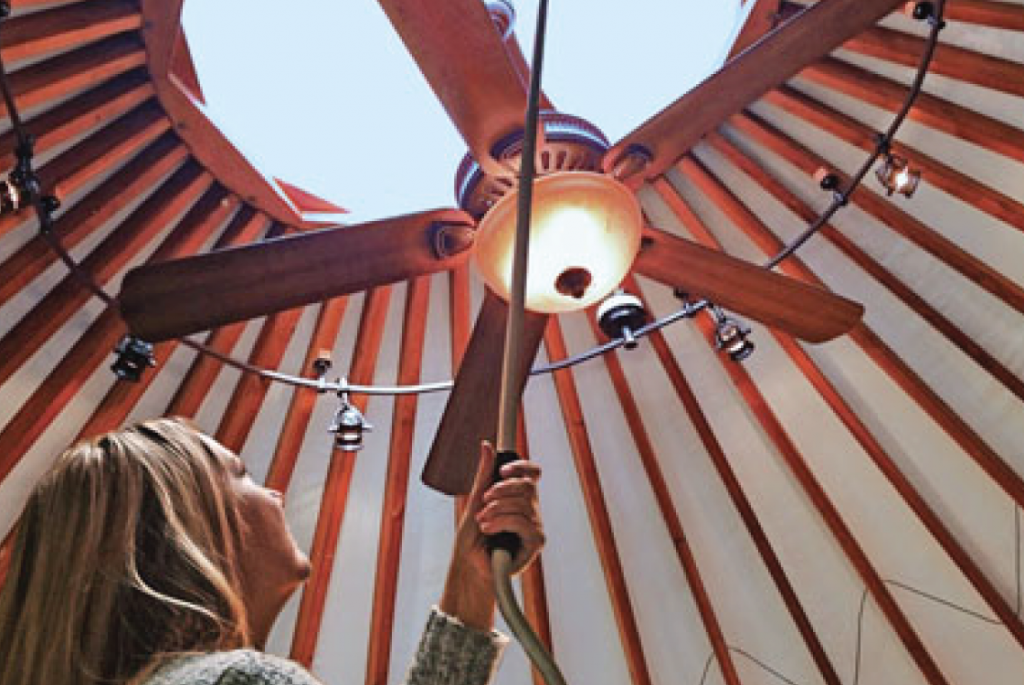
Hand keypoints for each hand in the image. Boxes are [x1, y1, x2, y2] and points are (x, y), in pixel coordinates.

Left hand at [439, 441, 543, 629]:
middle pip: (527, 486)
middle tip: (484, 501)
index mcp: (518, 497)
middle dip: (501, 490)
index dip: (521, 467)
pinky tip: (489, 530)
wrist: (468, 564)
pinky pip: (522, 522)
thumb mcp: (475, 500)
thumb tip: (487, 446)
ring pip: (522, 504)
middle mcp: (530, 509)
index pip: (532, 474)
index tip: (502, 470)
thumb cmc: (473, 536)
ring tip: (482, 521)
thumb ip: (484, 474)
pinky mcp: (535, 542)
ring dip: (496, 510)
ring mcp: (534, 525)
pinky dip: (501, 522)